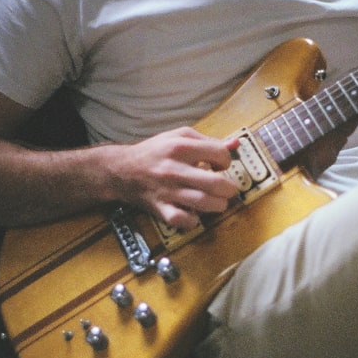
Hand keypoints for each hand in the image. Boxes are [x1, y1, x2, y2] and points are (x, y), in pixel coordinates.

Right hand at [102, 127, 239, 230]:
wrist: (121, 169)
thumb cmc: (155, 152)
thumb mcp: (180, 137)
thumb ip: (208, 141)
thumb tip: (236, 145)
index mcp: (181, 146)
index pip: (219, 154)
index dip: (226, 161)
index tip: (220, 166)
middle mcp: (174, 169)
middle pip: (216, 183)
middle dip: (229, 189)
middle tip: (226, 189)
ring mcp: (167, 191)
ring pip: (204, 204)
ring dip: (218, 205)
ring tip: (216, 201)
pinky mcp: (160, 208)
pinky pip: (183, 220)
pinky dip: (194, 221)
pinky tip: (194, 213)